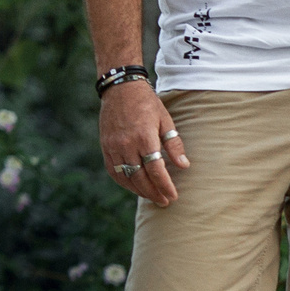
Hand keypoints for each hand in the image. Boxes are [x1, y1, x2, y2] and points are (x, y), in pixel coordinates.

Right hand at [99, 80, 186, 206]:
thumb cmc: (147, 103)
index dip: (165, 185)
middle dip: (153, 192)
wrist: (120, 89)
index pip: (155, 169)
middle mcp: (126, 144)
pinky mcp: (105, 147)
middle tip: (164, 202)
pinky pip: (113, 171)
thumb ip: (174, 144)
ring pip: (125, 177)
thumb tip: (184, 166)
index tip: (173, 196)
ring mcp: (113, 146)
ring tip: (152, 197)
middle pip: (140, 177)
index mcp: (144, 137)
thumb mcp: (166, 120)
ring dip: (139, 191)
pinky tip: (134, 187)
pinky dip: (124, 182)